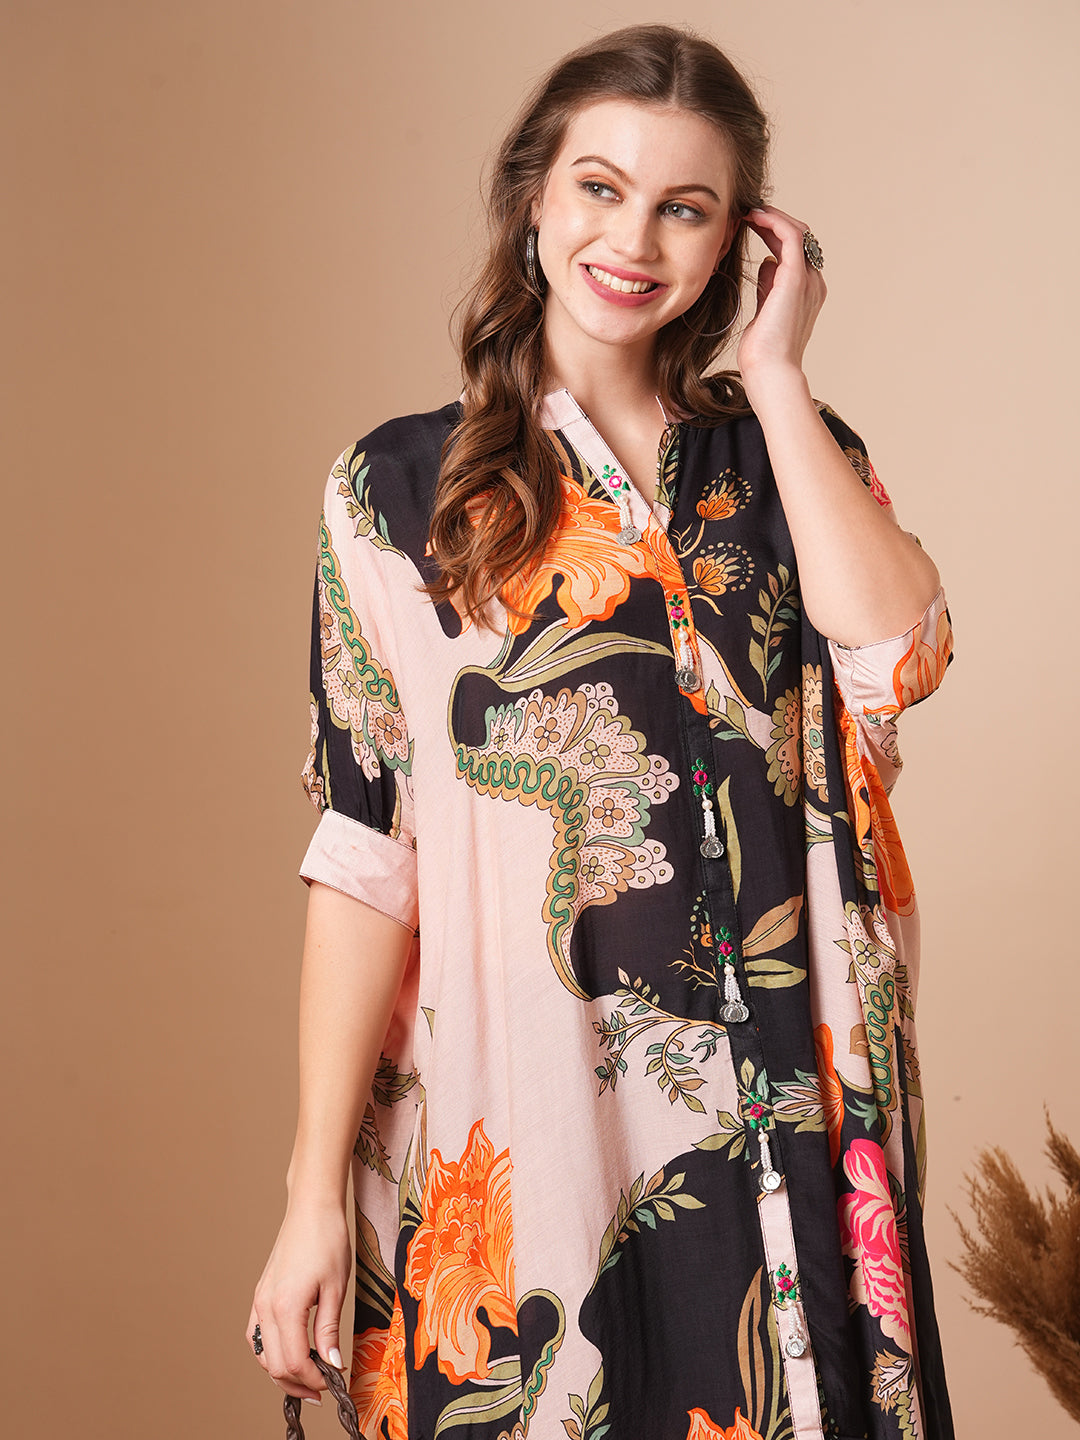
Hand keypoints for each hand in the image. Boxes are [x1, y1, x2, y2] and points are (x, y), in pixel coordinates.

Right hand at [246, 1196, 351, 1403]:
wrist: (312, 1208)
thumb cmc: (328, 1240)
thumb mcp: (336, 1287)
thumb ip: (329, 1330)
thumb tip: (332, 1364)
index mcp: (285, 1307)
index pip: (293, 1361)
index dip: (314, 1379)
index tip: (333, 1382)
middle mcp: (265, 1306)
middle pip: (273, 1364)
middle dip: (297, 1382)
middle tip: (322, 1387)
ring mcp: (259, 1300)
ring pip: (261, 1353)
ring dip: (282, 1370)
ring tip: (307, 1375)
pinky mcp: (260, 1294)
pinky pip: (256, 1334)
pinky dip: (269, 1351)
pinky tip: (288, 1351)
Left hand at [736, 204, 826, 396]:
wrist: (769, 371)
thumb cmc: (762, 352)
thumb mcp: (764, 311)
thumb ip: (768, 286)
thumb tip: (767, 261)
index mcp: (805, 292)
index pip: (792, 252)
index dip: (772, 233)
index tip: (748, 224)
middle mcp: (812, 282)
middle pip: (797, 238)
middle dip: (772, 221)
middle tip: (746, 212)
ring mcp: (807, 279)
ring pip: (796, 232)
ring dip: (771, 217)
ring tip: (748, 211)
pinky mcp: (796, 278)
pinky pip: (790, 236)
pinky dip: (772, 221)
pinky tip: (753, 217)